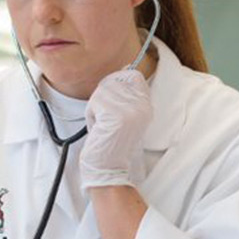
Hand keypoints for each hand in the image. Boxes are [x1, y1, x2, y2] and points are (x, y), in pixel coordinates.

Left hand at [80, 69, 152, 188]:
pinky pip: (94, 103)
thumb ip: (126, 96)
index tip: (112, 104)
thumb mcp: (125, 117)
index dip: (117, 84)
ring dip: (95, 109)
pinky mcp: (116, 116)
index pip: (133, 75)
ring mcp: (131, 111)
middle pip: (113, 81)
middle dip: (102, 100)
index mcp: (147, 106)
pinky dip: (90, 116)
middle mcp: (142, 106)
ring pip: (101, 91)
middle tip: (106, 121)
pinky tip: (98, 130)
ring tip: (103, 127)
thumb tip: (124, 69)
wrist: (108, 170)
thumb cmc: (111, 144)